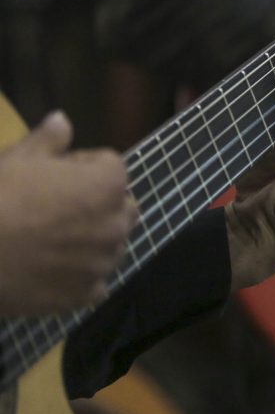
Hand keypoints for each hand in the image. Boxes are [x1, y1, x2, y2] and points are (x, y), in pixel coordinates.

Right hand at [0, 112, 136, 314]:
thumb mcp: (17, 157)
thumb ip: (49, 139)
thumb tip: (63, 119)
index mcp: (108, 184)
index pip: (110, 165)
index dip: (80, 166)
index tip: (51, 175)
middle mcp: (117, 223)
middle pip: (119, 206)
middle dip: (97, 203)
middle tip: (55, 208)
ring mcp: (103, 262)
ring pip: (111, 244)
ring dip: (93, 239)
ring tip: (51, 240)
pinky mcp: (85, 294)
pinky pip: (95, 283)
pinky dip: (80, 277)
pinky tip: (52, 271)